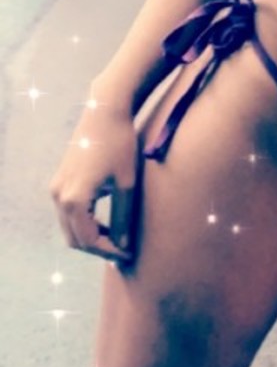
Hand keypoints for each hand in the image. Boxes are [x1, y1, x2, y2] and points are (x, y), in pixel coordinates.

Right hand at [49, 98, 140, 264]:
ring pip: (70, 227)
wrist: (105, 112)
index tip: (129, 255)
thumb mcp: (127, 185)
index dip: (110, 252)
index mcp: (75, 199)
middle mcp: (60, 195)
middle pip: (75, 238)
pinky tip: (107, 224)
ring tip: (118, 240)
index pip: (89, 241)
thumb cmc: (121, 145)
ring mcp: (57, 187)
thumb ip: (123, 219)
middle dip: (98, 249)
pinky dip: (85, 223)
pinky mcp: (60, 180)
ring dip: (91, 237)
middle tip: (123, 252)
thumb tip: (123, 246)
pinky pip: (69, 213)